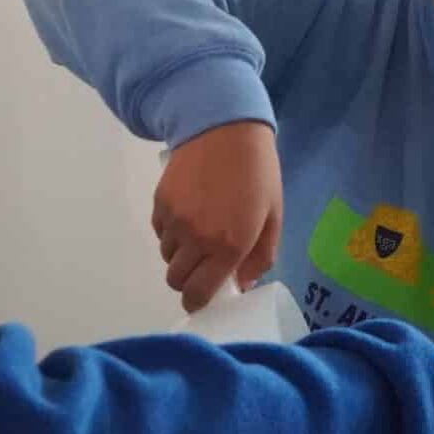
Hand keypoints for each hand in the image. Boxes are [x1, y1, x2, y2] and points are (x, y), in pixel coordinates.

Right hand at [152, 122, 282, 312]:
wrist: (225, 130)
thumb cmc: (258, 174)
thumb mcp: (273, 216)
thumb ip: (260, 257)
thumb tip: (241, 284)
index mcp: (229, 246)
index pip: (198, 293)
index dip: (197, 303)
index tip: (201, 300)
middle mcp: (196, 238)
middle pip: (176, 280)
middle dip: (188, 281)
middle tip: (202, 268)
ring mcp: (174, 221)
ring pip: (167, 257)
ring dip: (180, 255)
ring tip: (198, 234)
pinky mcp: (160, 204)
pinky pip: (160, 233)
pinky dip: (171, 233)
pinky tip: (188, 215)